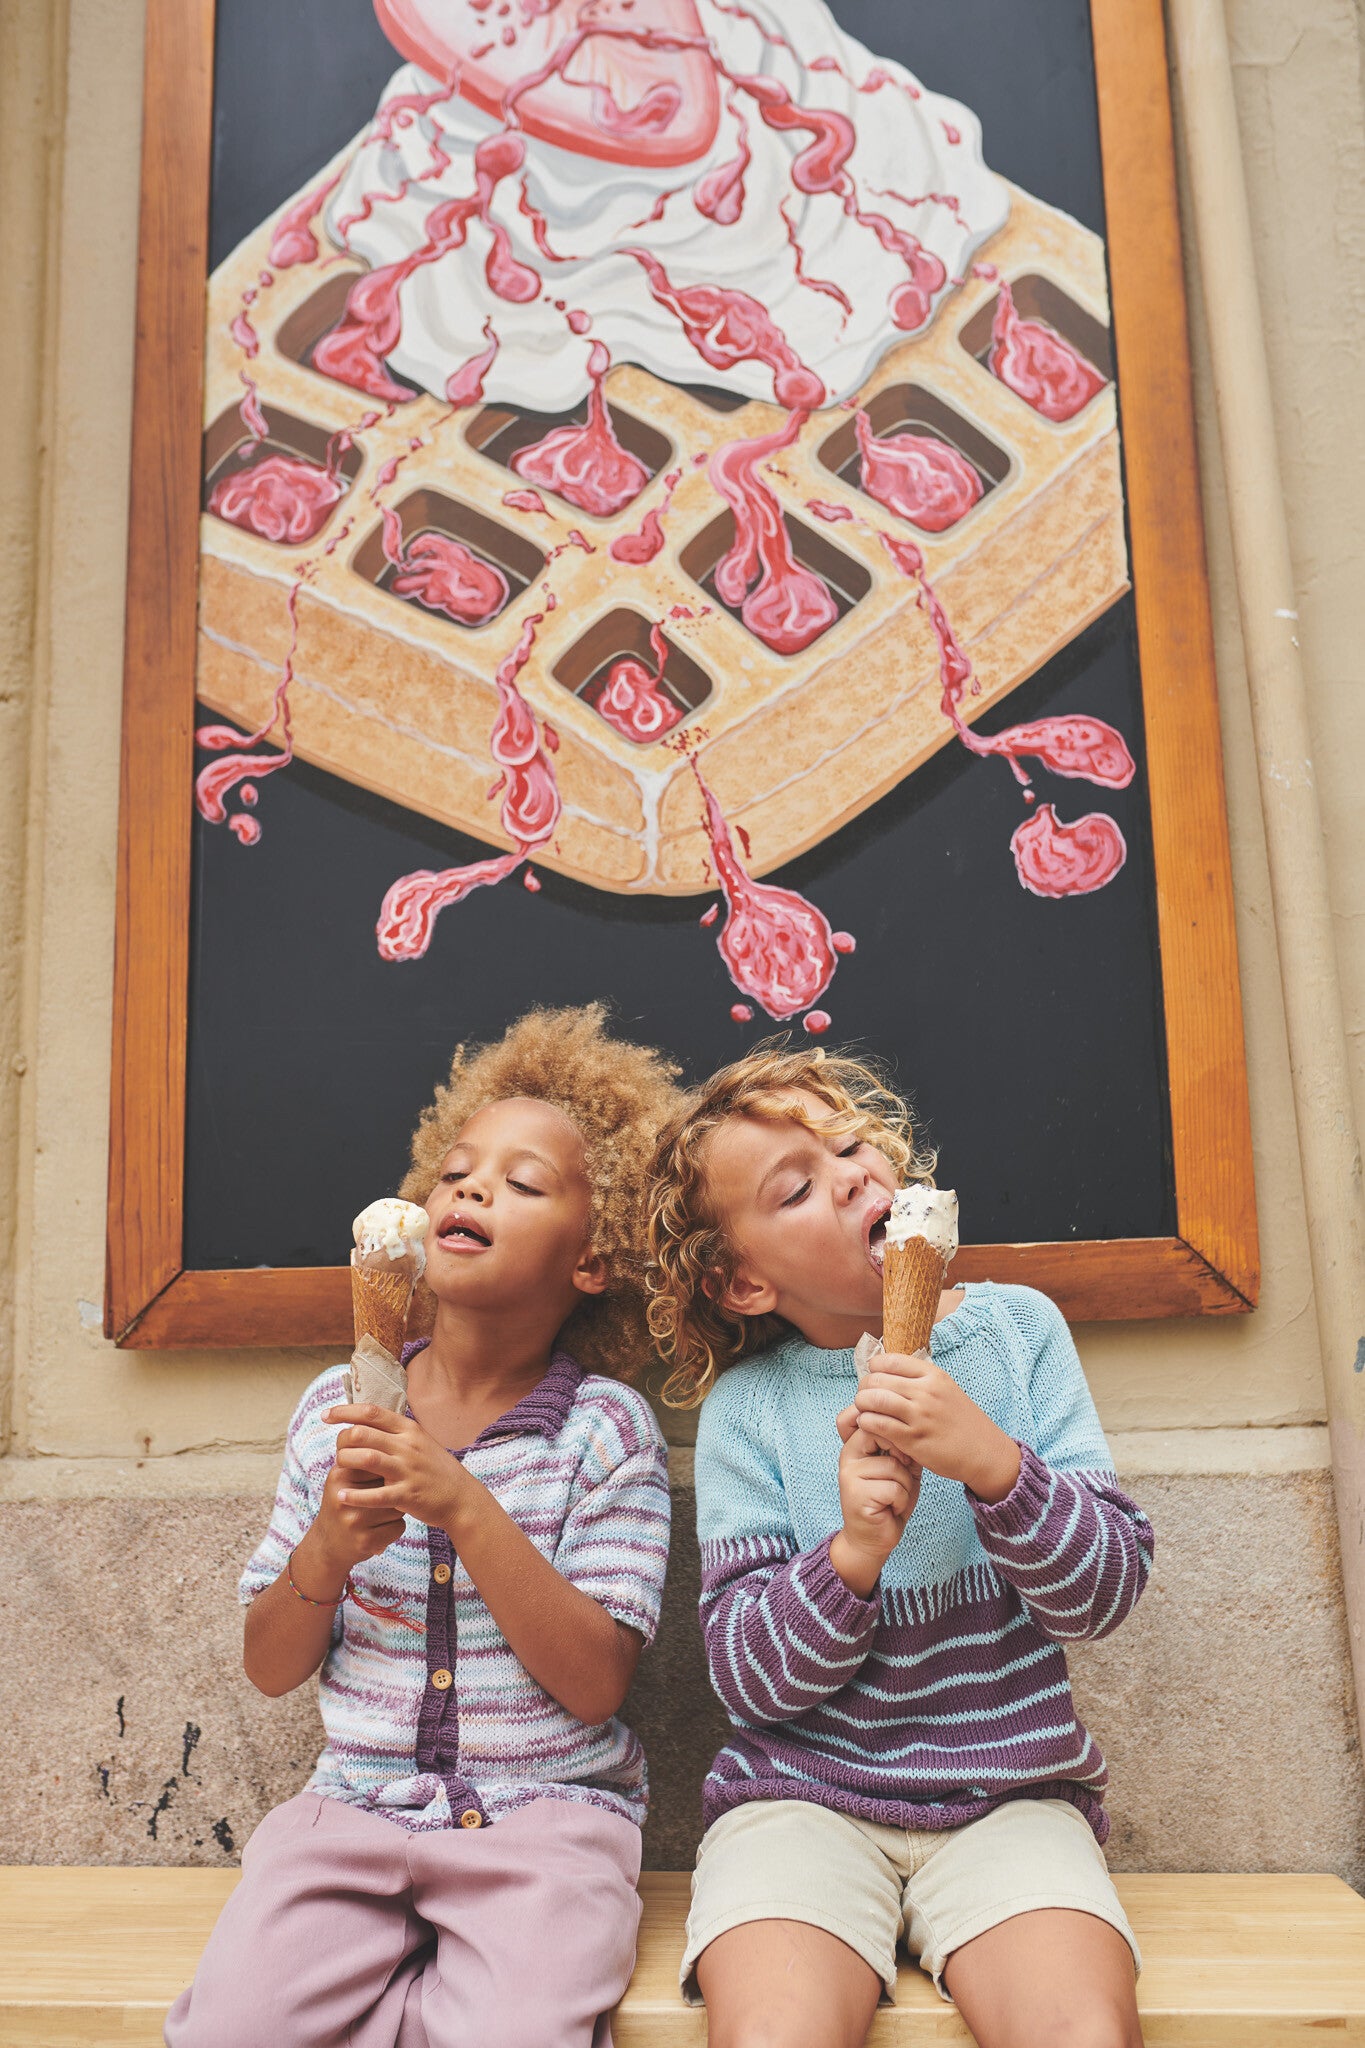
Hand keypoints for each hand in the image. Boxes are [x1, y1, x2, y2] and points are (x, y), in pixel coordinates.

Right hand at [302, 1455, 406, 1587]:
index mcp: (340, 1475)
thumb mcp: (344, 1479)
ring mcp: (354, 1521)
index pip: (378, 1462)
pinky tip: (380, 1529)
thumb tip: (394, 1440)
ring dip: (396, 1511)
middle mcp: (344, 1498)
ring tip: (380, 1514)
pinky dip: (395, 1529)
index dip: (387, 1472)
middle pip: (391, 1484)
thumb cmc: (345, 1503)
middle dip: (394, 1490)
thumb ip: (363, 1460)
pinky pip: (399, 1527)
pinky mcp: (365, 1541)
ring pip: (398, 1507)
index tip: (380, 1479)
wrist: (327, 1545)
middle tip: (385, 1496)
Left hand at [325, 1403, 473, 1535]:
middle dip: (342, 1440)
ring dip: (346, 1462)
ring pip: (367, 1459)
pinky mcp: (407, 1495)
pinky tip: (342, 1495)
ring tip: (337, 1469)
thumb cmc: (435, 1469)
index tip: (326, 1415)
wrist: (461, 1498)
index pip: (372, 1412)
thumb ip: (395, 1431)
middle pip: (363, 1433)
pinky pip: (376, 1495)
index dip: (345, 1411)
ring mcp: (408, 1470)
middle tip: (336, 1450)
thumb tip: (366, 1418)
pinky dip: (356, 1495)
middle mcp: (408, 1446)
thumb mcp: (419, 1442)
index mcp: (409, 1429)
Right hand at [829, 1412, 919, 1596]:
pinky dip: (900, 1501)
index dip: (895, 1435)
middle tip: (900, 1477)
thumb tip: (909, 1427)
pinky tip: (890, 1508)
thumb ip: (902, 1445)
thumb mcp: (900, 1467)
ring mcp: (849, 1475)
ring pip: (894, 1467)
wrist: (873, 1538)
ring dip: (904, 1486)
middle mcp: (848, 1456)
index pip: (874, 1419)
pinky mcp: (856, 1495)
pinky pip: (894, 1488)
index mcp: (856, 1445)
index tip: (900, 1457)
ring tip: (893, 1497)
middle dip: (902, 1458)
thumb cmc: (889, 1500)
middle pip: (884, 1435)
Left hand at [853, 1352, 1021, 1503]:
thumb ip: (920, 1380)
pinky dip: (867, 1423)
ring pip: (873, 1400)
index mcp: (933, 1376)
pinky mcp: (913, 1439)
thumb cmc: (961, 1421)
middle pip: (877, 1380)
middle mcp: (926, 1392)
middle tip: (865, 1397)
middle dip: (864, 1388)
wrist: (984, 1452)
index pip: (890, 1360)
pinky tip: (869, 1425)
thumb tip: (887, 1371)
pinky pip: (878, 1424)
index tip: (874, 1378)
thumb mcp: (946, 1389)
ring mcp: (919, 1416)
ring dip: (862, 1405)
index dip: (875, 1368)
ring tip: (864, 1411)